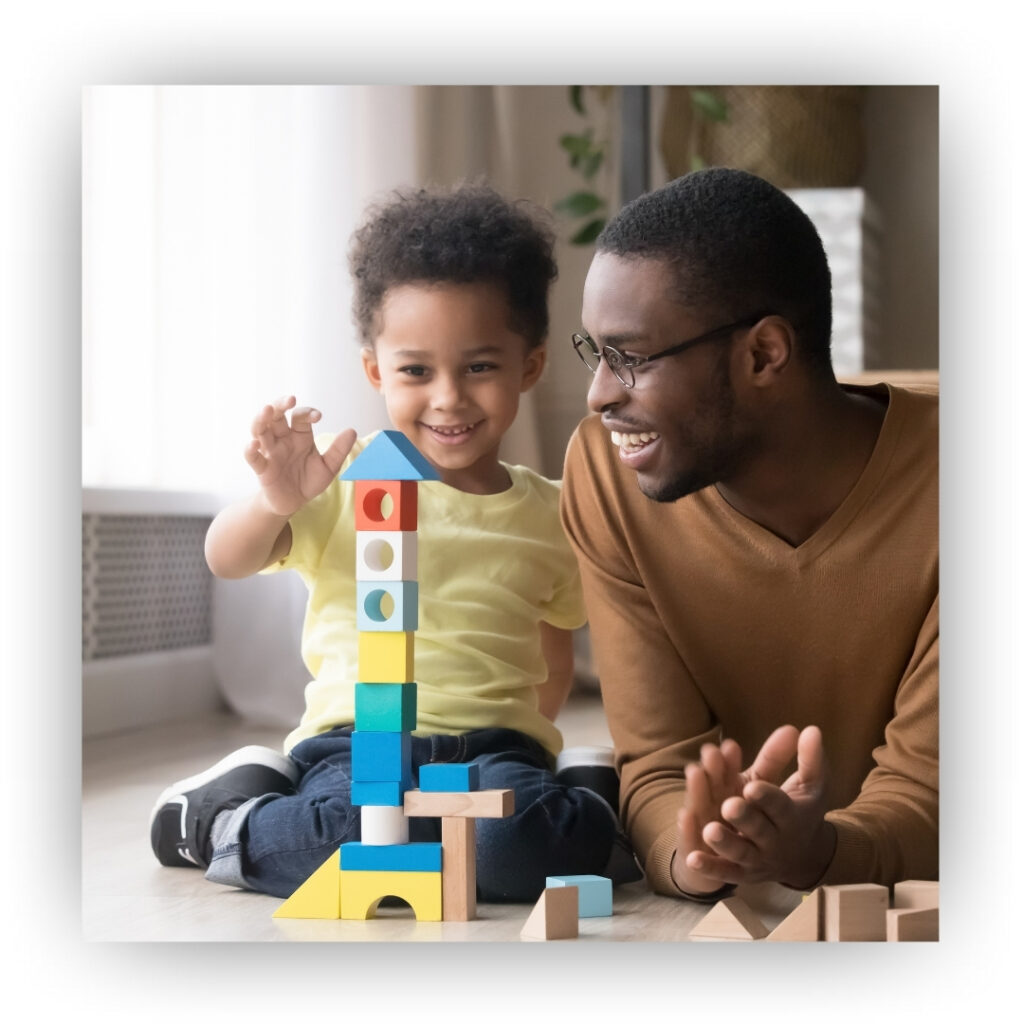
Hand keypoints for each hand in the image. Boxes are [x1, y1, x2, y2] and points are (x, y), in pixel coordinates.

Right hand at [244, 396, 355, 517]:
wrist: (295, 503)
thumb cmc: (309, 480)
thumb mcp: (328, 467)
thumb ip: (338, 450)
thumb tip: (352, 431)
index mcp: (299, 436)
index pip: (300, 417)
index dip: (307, 413)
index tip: (318, 416)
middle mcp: (282, 439)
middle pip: (276, 416)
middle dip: (280, 405)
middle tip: (289, 399)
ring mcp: (270, 452)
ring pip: (260, 430)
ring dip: (261, 419)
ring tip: (266, 410)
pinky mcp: (262, 469)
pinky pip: (252, 457)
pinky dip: (250, 450)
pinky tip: (254, 444)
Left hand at [673, 725, 799, 894]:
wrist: (803, 857)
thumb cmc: (801, 810)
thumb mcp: (808, 785)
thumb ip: (808, 759)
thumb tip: (811, 729)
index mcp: (791, 816)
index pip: (779, 806)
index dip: (766, 797)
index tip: (752, 787)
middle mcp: (775, 841)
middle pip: (758, 830)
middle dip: (744, 818)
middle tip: (729, 805)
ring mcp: (757, 859)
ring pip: (740, 853)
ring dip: (725, 843)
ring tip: (709, 830)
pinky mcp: (742, 873)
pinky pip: (725, 873)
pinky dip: (710, 868)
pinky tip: (692, 859)